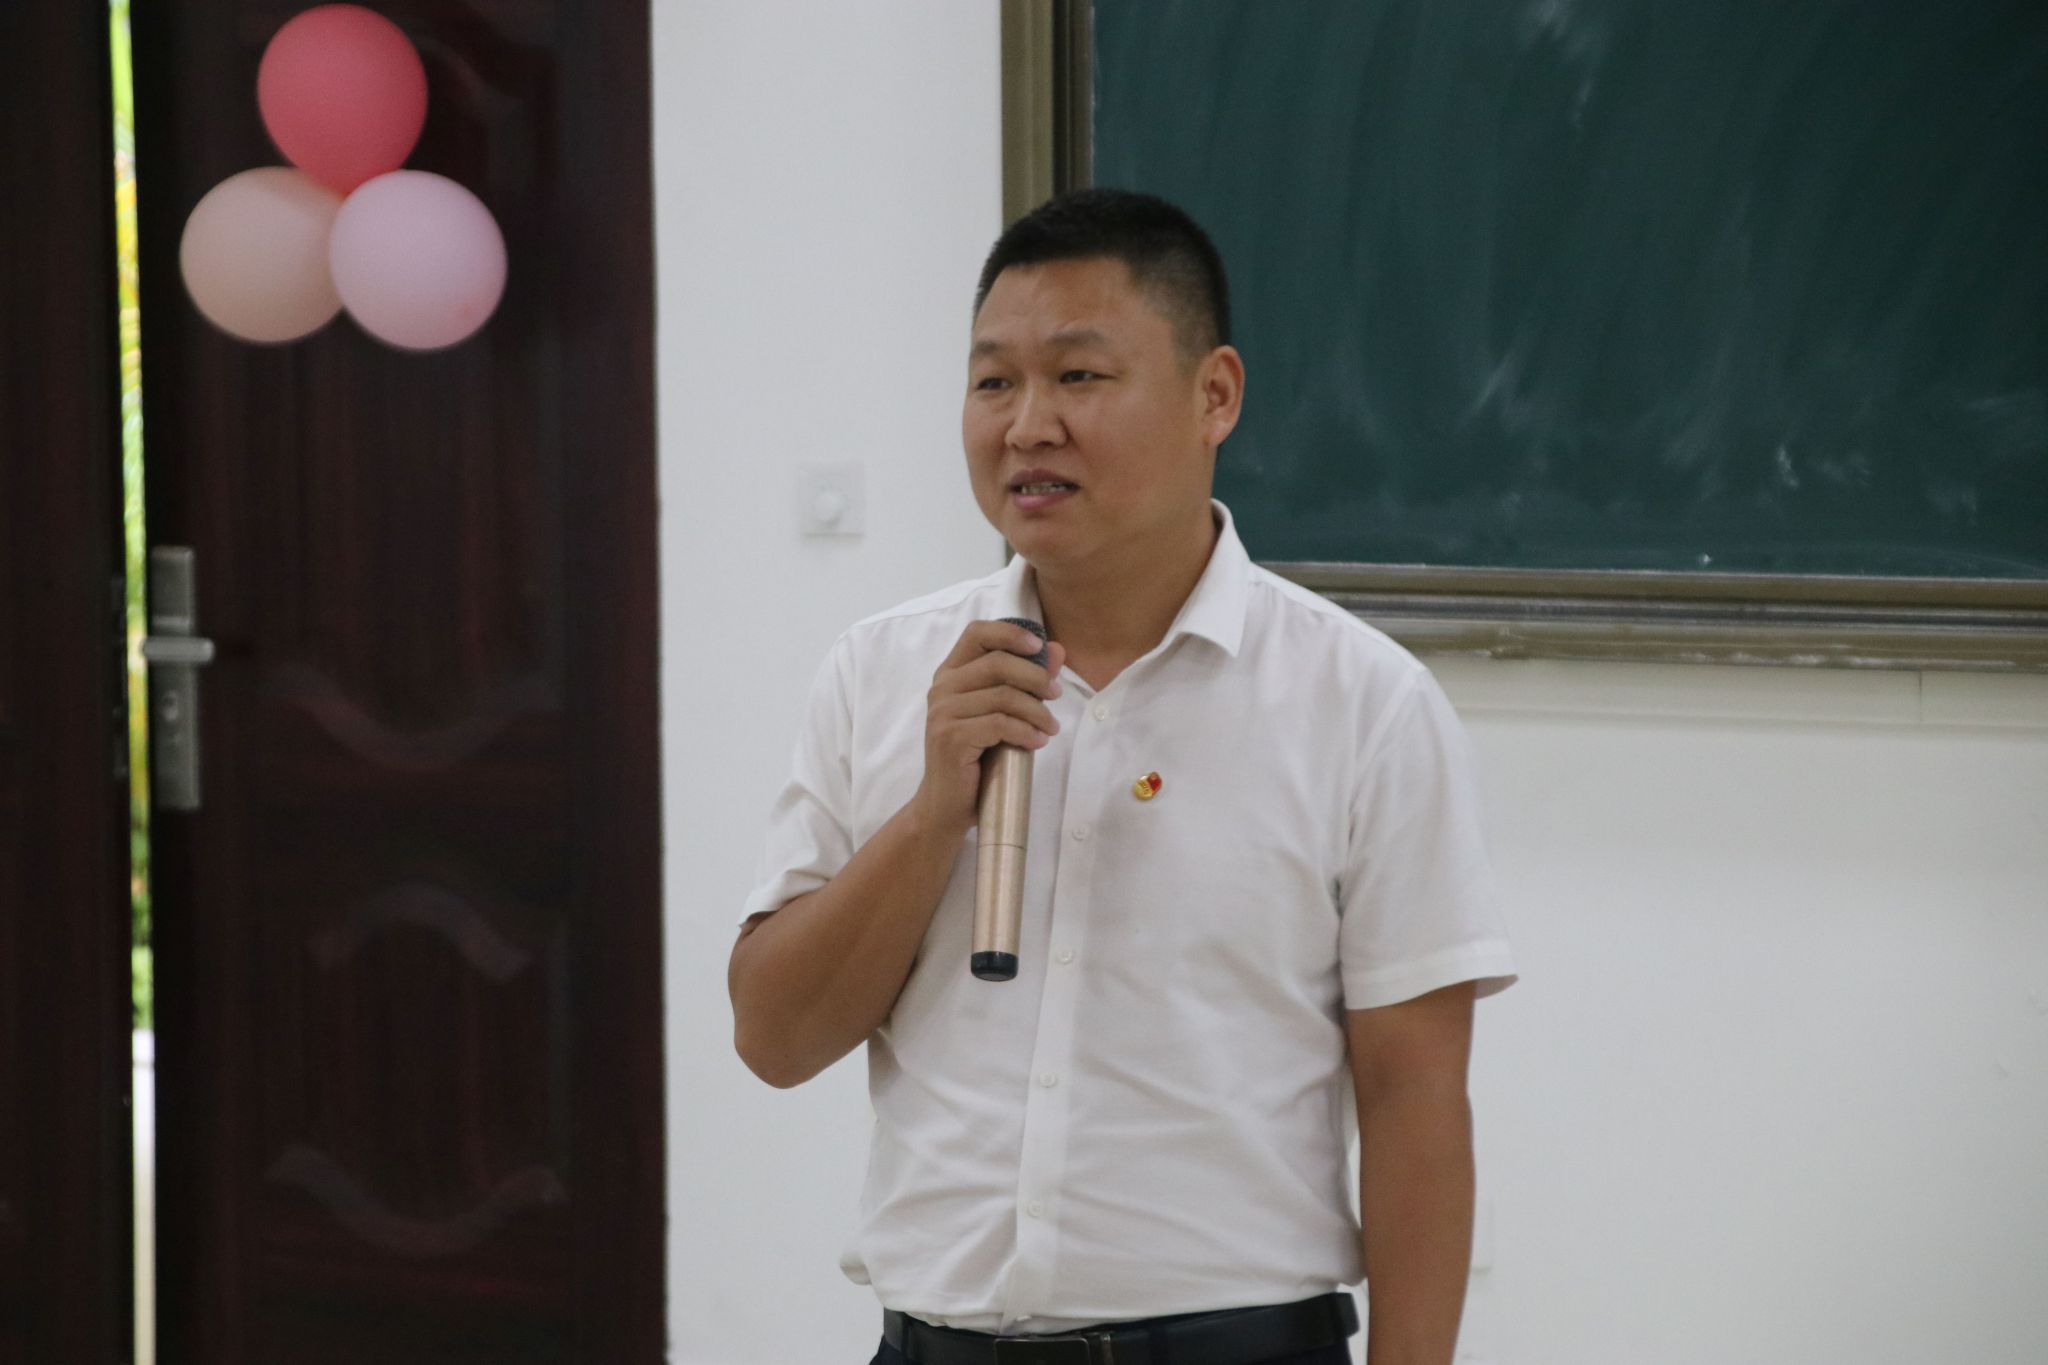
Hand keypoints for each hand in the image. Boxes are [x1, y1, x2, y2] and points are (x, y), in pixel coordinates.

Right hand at [909, 620, 1065, 834]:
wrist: (945, 806)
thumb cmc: (976, 758)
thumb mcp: (1002, 713)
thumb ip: (1025, 680)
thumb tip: (1057, 650)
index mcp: (950, 674)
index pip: (977, 632)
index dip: (1011, 632)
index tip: (1040, 648)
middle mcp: (942, 688)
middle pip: (998, 663)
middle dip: (1036, 677)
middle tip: (1056, 695)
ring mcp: (943, 713)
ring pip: (1004, 696)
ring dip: (1037, 711)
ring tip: (1050, 727)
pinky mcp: (951, 738)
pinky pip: (1000, 724)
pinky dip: (1026, 732)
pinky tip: (1037, 743)